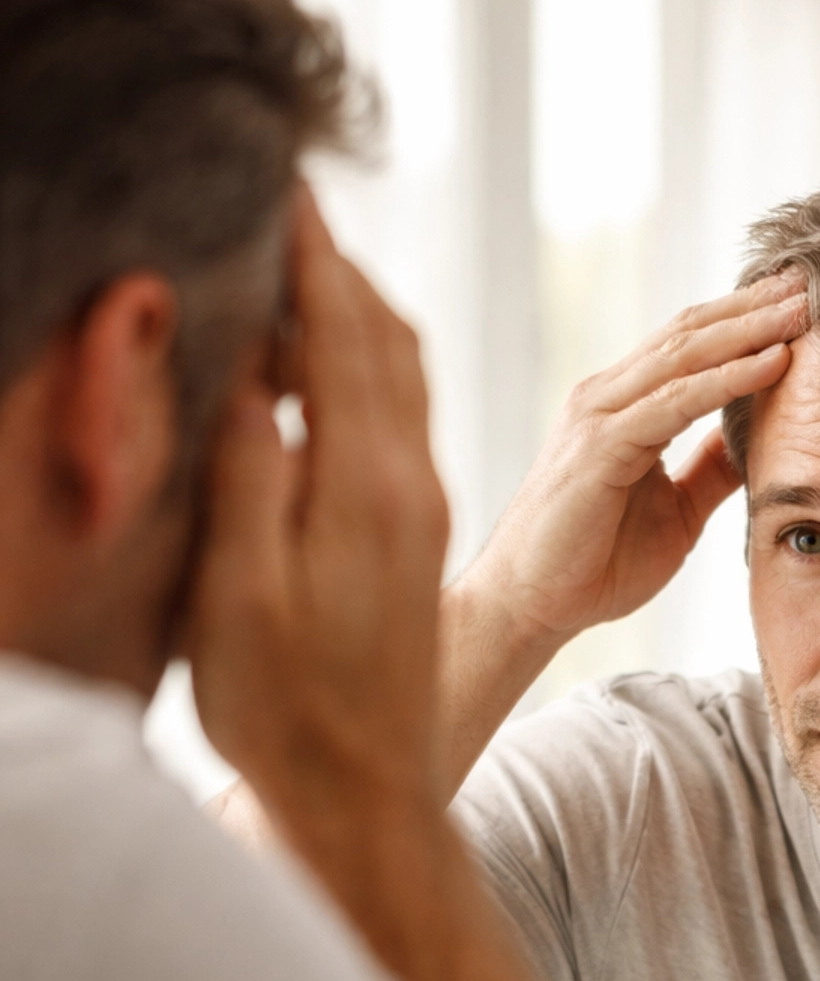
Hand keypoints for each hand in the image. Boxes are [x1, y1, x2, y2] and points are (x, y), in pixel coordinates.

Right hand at [185, 189, 449, 830]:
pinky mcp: (412, 539)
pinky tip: (326, 364)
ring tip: (310, 259)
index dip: (313, 255)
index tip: (288, 181)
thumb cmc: (285, 712)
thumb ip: (249, 474)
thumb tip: (254, 370)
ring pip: (400, 377)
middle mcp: (409, 488)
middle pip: (386, 341)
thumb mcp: (241, 595)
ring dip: (358, 308)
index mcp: (367, 489)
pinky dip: (364, 364)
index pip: (345, 336)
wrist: (362, 799)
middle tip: (296, 198)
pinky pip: (397, 418)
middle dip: (339, 264)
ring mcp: (417, 514)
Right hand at [451, 279, 806, 659]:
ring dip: (751, 328)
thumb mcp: (676, 511)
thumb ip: (710, 470)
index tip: (804, 301)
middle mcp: (608, 397)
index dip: (748, 319)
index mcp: (624, 406)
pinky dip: (728, 379)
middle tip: (815, 280)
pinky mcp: (600, 447)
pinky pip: (675, 401)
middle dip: (755, 306)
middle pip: (692, 332)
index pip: (692, 344)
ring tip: (805, 308)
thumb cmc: (593, 564)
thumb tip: (757, 441)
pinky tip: (773, 362)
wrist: (530, 607)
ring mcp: (600, 416)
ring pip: (686, 354)